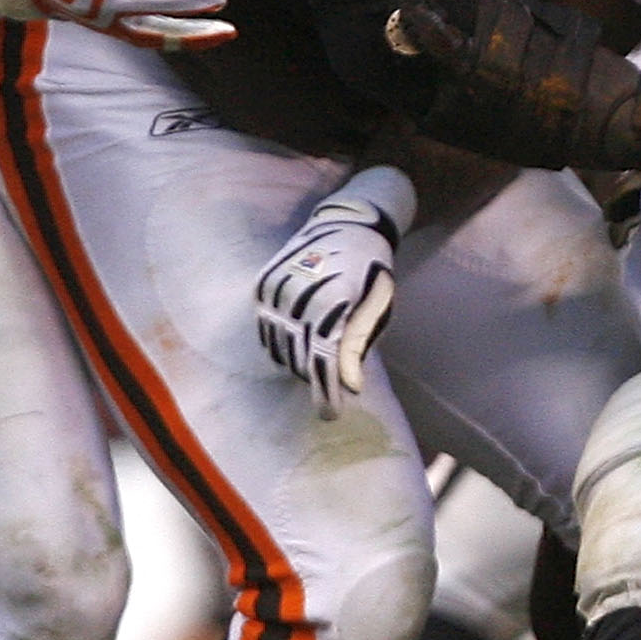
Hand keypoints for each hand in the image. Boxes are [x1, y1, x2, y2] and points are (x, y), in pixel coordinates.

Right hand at [0, 0, 235, 50]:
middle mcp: (96, 5)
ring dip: (191, 32)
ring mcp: (106, 21)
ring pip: (154, 31)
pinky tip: (210, 35)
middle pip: (147, 6)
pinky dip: (180, 40)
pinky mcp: (113, 27)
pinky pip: (150, 38)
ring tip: (229, 29)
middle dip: (185, 3)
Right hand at [254, 168, 415, 416]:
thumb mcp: (378, 306)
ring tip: (315, 363)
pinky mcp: (262, 286)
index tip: (330, 415)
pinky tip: (296, 344)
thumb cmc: (371, 271)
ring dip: (296, 362)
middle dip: (314, 378)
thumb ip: (359, 345)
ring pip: (279, 346)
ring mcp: (277, 289)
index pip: (324, 359)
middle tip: (329, 388)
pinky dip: (280, 344)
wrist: (346, 225)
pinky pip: (265, 330)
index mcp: (335, 301)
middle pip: (300, 356)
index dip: (325, 392)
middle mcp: (300, 294)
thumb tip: (350, 387)